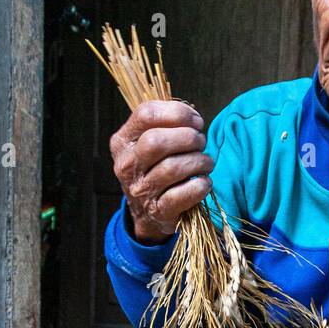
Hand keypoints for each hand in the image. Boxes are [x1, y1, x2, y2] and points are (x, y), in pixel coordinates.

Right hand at [109, 100, 213, 243]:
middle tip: (201, 143)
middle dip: (188, 138)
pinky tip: (204, 182)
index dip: (177, 113)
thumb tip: (194, 119)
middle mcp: (126, 165)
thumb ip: (165, 124)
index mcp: (122, 142)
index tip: (196, 122)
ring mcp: (140, 190)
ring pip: (172, 167)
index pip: (146, 114)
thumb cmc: (155, 169)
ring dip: (199, 161)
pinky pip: (183, 194)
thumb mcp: (148, 143)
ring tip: (206, 163)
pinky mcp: (158, 211)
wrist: (147, 214)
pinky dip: (200, 186)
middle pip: (157, 141)